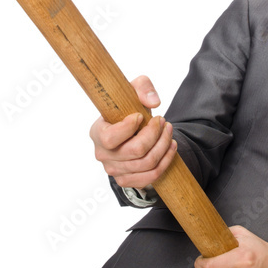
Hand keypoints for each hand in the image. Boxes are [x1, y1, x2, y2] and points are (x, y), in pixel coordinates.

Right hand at [89, 75, 176, 189]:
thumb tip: (154, 102)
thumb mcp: (132, 91)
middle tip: (163, 121)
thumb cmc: (127, 109)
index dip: (129, 127)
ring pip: (147, 163)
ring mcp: (114, 170)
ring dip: (164, 146)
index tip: (141, 115)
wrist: (130, 130)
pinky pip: (151, 176)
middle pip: (136, 150)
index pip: (110, 138)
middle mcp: (102, 154)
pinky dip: (165, 161)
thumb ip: (143, 87)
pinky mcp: (127, 180)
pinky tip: (170, 147)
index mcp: (97, 132)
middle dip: (155, 134)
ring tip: (169, 131)